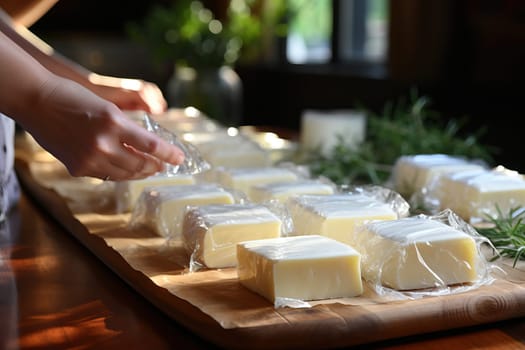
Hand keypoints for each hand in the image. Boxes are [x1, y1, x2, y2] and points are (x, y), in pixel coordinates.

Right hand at [23, 77, 183, 180]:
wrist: (36, 101)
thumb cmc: (73, 97)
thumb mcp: (107, 107)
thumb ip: (125, 128)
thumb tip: (145, 146)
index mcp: (114, 123)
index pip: (152, 146)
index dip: (169, 154)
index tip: (180, 158)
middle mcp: (104, 144)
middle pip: (141, 164)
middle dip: (156, 166)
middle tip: (164, 165)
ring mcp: (90, 159)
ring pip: (125, 174)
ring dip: (140, 173)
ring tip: (148, 169)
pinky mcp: (78, 168)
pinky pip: (106, 176)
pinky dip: (119, 173)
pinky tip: (125, 170)